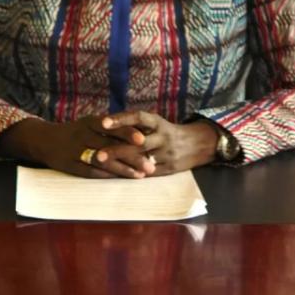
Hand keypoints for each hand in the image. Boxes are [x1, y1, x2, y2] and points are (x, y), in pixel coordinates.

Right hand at [0, 117, 157, 178]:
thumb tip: (139, 131)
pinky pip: (91, 172)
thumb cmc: (74, 131)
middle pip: (110, 145)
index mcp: (90, 122)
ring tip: (140, 175)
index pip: (111, 127)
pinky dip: (107, 176)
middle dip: (131, 156)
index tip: (143, 138)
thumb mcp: (89, 123)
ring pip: (103, 161)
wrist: (44, 140)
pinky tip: (120, 180)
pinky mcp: (72, 166)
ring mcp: (76, 151)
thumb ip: (110, 127)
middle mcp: (83, 135)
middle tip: (150, 164)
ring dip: (122, 169)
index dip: (127, 132)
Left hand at [99, 111, 218, 175]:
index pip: (138, 117)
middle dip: (117, 149)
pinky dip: (133, 174)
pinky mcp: (169, 168)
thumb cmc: (167, 132)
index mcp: (158, 122)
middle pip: (139, 143)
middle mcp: (163, 136)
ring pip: (143, 160)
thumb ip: (136, 124)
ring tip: (106, 168)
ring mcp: (167, 154)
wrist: (198, 144)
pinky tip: (118, 176)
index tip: (103, 122)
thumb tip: (105, 124)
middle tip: (97, 153)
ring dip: (123, 164)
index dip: (121, 119)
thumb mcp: (156, 123)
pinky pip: (149, 173)